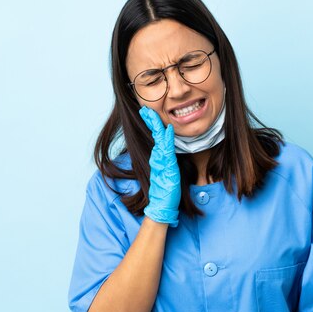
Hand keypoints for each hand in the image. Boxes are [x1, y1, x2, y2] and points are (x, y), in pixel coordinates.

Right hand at [138, 106, 180, 226]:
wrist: (162, 203)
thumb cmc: (165, 188)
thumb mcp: (166, 170)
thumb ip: (165, 159)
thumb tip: (165, 148)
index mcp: (158, 156)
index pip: (155, 136)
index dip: (151, 123)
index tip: (147, 112)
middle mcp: (157, 156)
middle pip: (154, 134)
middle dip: (149, 120)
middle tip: (144, 108)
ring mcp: (161, 160)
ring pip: (159, 139)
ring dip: (156, 125)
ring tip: (152, 113)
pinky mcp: (167, 166)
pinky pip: (167, 150)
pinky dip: (167, 138)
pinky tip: (168, 129)